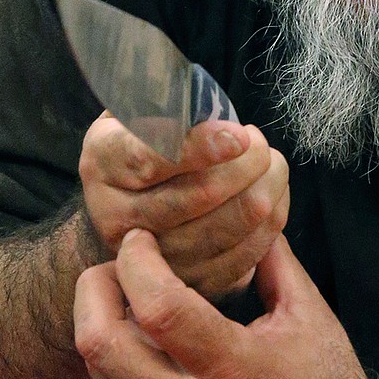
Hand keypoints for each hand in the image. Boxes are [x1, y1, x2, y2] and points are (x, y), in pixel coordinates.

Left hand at [73, 229, 378, 378]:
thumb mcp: (312, 317)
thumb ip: (273, 259)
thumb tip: (248, 206)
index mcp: (236, 367)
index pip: (156, 305)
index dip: (136, 260)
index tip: (140, 239)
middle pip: (99, 343)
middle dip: (94, 290)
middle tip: (114, 268)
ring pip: (99, 375)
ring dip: (103, 328)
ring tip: (129, 305)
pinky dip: (122, 372)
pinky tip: (149, 354)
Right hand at [79, 115, 288, 298]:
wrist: (128, 207)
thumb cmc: (146, 143)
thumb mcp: (140, 108)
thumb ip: (165, 97)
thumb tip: (202, 99)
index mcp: (102, 163)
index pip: (147, 160)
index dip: (199, 148)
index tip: (241, 135)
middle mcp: (115, 216)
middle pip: (194, 199)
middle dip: (245, 167)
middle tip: (262, 145)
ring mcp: (149, 259)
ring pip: (222, 231)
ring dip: (264, 193)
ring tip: (274, 165)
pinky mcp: (184, 282)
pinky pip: (239, 259)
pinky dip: (268, 227)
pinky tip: (275, 197)